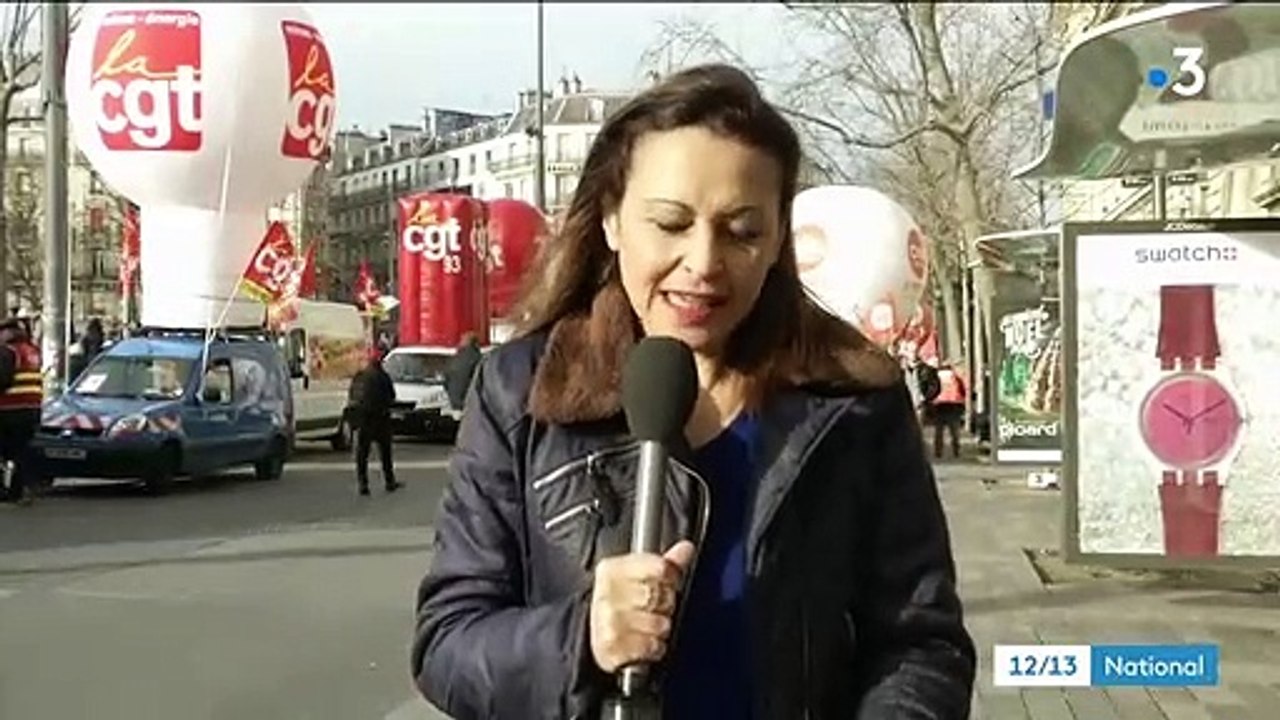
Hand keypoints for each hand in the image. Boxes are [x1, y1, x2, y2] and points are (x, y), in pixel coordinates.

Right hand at [589, 540, 694, 673]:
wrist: (595, 638)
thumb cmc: (620, 606)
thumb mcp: (639, 578)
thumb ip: (666, 563)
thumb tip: (687, 548)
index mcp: (612, 570)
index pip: (660, 568)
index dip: (670, 577)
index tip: (667, 582)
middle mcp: (606, 594)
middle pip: (661, 596)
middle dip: (665, 606)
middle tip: (652, 609)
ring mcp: (608, 621)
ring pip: (660, 624)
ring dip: (660, 629)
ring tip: (647, 627)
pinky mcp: (612, 648)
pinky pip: (652, 646)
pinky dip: (654, 648)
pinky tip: (643, 643)